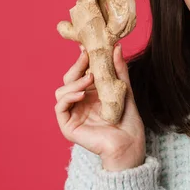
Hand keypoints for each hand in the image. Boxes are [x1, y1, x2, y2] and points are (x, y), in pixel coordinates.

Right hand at [54, 44, 145, 170]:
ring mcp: (72, 114)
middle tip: (87, 56)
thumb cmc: (128, 120)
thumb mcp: (123, 90)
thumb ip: (119, 70)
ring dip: (74, 82)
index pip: (80, 73)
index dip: (81, 60)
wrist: (129, 143)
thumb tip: (117, 47)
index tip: (87, 46)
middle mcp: (79, 102)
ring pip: (61, 91)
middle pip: (69, 79)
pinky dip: (68, 97)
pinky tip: (81, 94)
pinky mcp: (68, 126)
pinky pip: (60, 108)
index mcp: (90, 93)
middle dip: (77, 66)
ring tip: (89, 79)